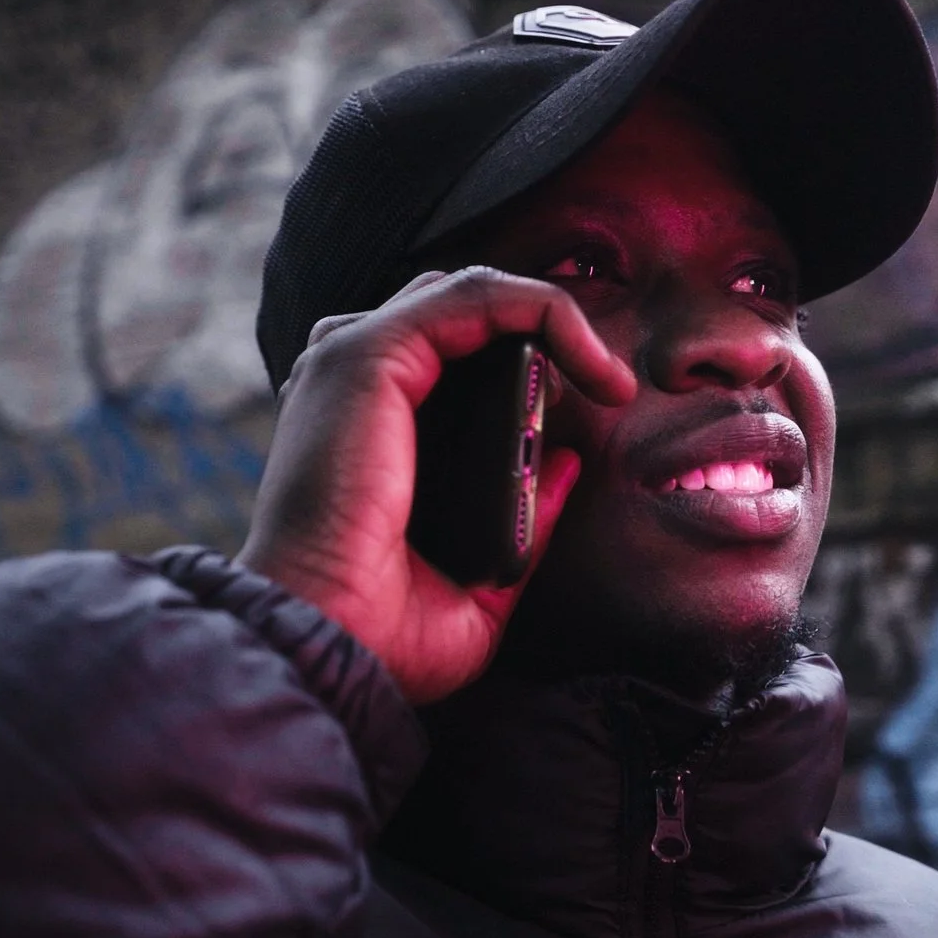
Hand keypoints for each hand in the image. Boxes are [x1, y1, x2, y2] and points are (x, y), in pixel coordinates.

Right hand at [240, 268, 636, 703]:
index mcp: (368, 430)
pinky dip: (545, 311)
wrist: (329, 645)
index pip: (452, 354)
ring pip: (472, 293)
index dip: (527, 362)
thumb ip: (525, 519)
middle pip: (462, 314)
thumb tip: (566, 465)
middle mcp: (355, 387)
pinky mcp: (370, 354)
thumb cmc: (384, 632)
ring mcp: (355, 362)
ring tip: (608, 377)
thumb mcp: (480, 585)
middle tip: (605, 388)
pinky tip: (592, 366)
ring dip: (553, 318)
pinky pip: (477, 296)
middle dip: (544, 334)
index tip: (594, 408)